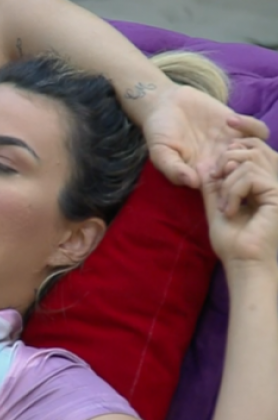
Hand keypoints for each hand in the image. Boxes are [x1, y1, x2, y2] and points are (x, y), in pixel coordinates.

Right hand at [142, 85, 269, 188]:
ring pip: (258, 154)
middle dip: (242, 166)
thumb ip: (173, 169)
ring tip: (229, 137)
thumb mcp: (159, 152)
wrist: (165, 103)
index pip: (226, 189)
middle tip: (226, 151)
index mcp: (204, 175)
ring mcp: (233, 143)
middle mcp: (222, 161)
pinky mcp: (239, 126)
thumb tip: (193, 183)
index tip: (215, 172)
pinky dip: (252, 126)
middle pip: (247, 174)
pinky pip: (260, 131)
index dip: (228, 185)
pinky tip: (230, 120)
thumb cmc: (159, 131)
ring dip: (250, 147)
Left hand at [201, 138, 277, 267]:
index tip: (228, 123)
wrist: (243, 261)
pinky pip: (249, 176)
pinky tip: (230, 210)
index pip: (256, 146)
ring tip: (224, 205)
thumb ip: (213, 185)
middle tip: (217, 179)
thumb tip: (205, 163)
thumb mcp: (216, 206)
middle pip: (254, 148)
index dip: (244, 131)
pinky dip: (233, 192)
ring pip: (248, 162)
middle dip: (227, 158)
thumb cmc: (232, 241)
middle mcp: (275, 182)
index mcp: (263, 182)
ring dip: (227, 183)